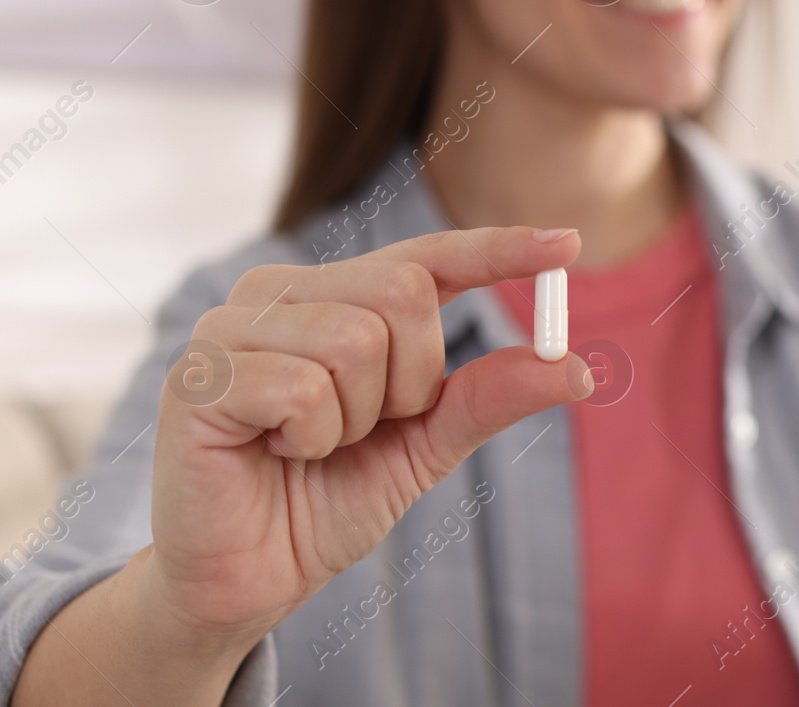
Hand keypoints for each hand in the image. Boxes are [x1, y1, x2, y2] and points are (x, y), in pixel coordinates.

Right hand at [144, 226, 590, 641]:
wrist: (245, 580)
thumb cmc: (324, 501)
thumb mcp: (426, 447)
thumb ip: (488, 399)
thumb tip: (574, 368)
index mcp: (336, 296)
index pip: (429, 258)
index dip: (499, 249)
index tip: (569, 245)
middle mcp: (281, 292)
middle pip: (403, 290)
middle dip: (411, 379)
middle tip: (362, 429)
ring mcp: (232, 325)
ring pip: (356, 340)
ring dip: (355, 418)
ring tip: (309, 446)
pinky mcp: (197, 374)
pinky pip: (301, 388)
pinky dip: (311, 437)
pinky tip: (274, 453)